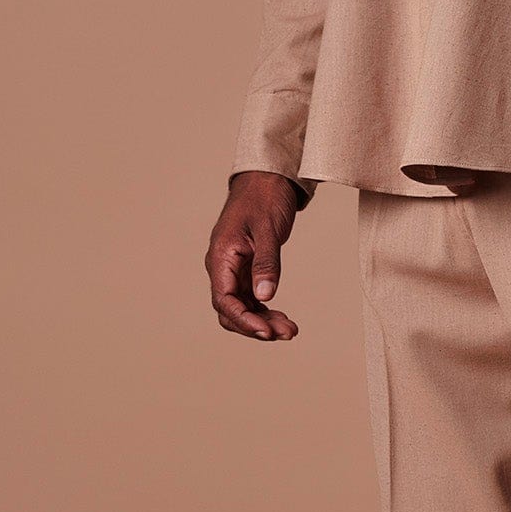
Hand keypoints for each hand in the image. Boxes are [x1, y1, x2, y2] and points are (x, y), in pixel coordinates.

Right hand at [206, 170, 304, 340]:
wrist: (267, 179)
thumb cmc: (264, 198)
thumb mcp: (268, 230)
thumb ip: (266, 263)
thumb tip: (265, 297)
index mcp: (220, 257)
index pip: (224, 300)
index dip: (244, 320)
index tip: (267, 333)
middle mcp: (222, 267)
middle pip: (231, 310)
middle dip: (256, 326)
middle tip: (287, 333)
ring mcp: (234, 270)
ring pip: (242, 307)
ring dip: (263, 321)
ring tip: (290, 330)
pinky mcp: (246, 270)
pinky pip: (251, 299)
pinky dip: (265, 311)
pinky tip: (283, 318)